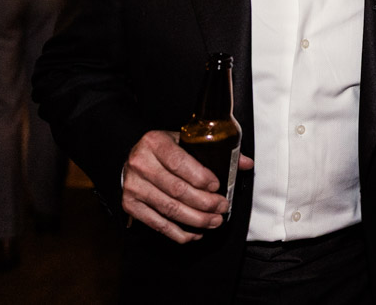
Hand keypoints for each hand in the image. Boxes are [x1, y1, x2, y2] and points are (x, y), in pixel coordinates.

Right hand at [121, 130, 253, 242]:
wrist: (133, 157)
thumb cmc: (164, 149)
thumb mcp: (184, 141)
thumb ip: (214, 151)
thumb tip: (245, 163)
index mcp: (155, 142)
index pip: (180, 163)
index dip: (201, 177)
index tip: (217, 186)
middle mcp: (141, 163)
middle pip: (177, 190)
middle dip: (205, 202)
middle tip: (222, 207)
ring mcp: (134, 186)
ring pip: (169, 209)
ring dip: (196, 219)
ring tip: (214, 221)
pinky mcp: (130, 204)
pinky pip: (157, 224)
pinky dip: (179, 232)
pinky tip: (195, 233)